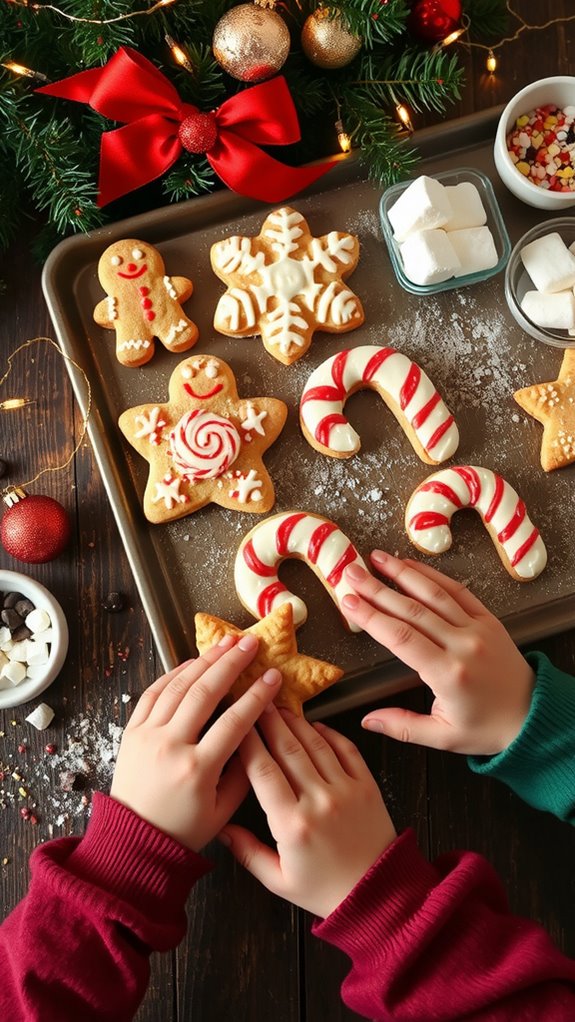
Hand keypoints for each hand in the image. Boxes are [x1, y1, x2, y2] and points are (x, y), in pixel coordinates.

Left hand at [110, 634, 281, 850]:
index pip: (234, 722)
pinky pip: (152, 693)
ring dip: (204, 661)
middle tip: (250, 643)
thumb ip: (243, 773)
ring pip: (178, 687)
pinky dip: (173, 673)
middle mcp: (171, 747)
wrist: (133, 841)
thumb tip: (257, 735)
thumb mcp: (222, 811)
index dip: (256, 696)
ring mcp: (147, 736)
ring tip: (225, 643)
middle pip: (204, 693)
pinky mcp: (131, 732)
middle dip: (231, 663)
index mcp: (197, 770)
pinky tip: (192, 662)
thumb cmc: (183, 830)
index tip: (273, 676)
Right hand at [220, 705, 395, 917]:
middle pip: (287, 748)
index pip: (262, 771)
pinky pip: (346, 749)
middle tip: (254, 698)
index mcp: (292, 825)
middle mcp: (318, 801)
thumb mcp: (279, 881)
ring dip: (295, 721)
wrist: (379, 896)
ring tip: (278, 705)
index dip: (246, 741)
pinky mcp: (367, 785)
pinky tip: (315, 724)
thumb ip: (246, 852)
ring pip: (315, 744)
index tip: (234, 722)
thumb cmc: (326, 891)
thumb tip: (220, 828)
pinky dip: (329, 732)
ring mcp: (346, 790)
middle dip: (268, 720)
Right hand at [341, 551, 534, 755]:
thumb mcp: (442, 737)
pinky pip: (457, 591)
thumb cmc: (487, 729)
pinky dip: (433, 575)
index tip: (348, 601)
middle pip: (411, 610)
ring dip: (402, 573)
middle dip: (377, 589)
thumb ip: (402, 727)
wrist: (533, 717)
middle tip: (351, 573)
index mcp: (447, 674)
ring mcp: (477, 629)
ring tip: (375, 558)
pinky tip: (411, 565)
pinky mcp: (488, 619)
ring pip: (434, 594)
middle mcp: (462, 645)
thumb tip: (367, 720)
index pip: (400, 637)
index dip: (371, 617)